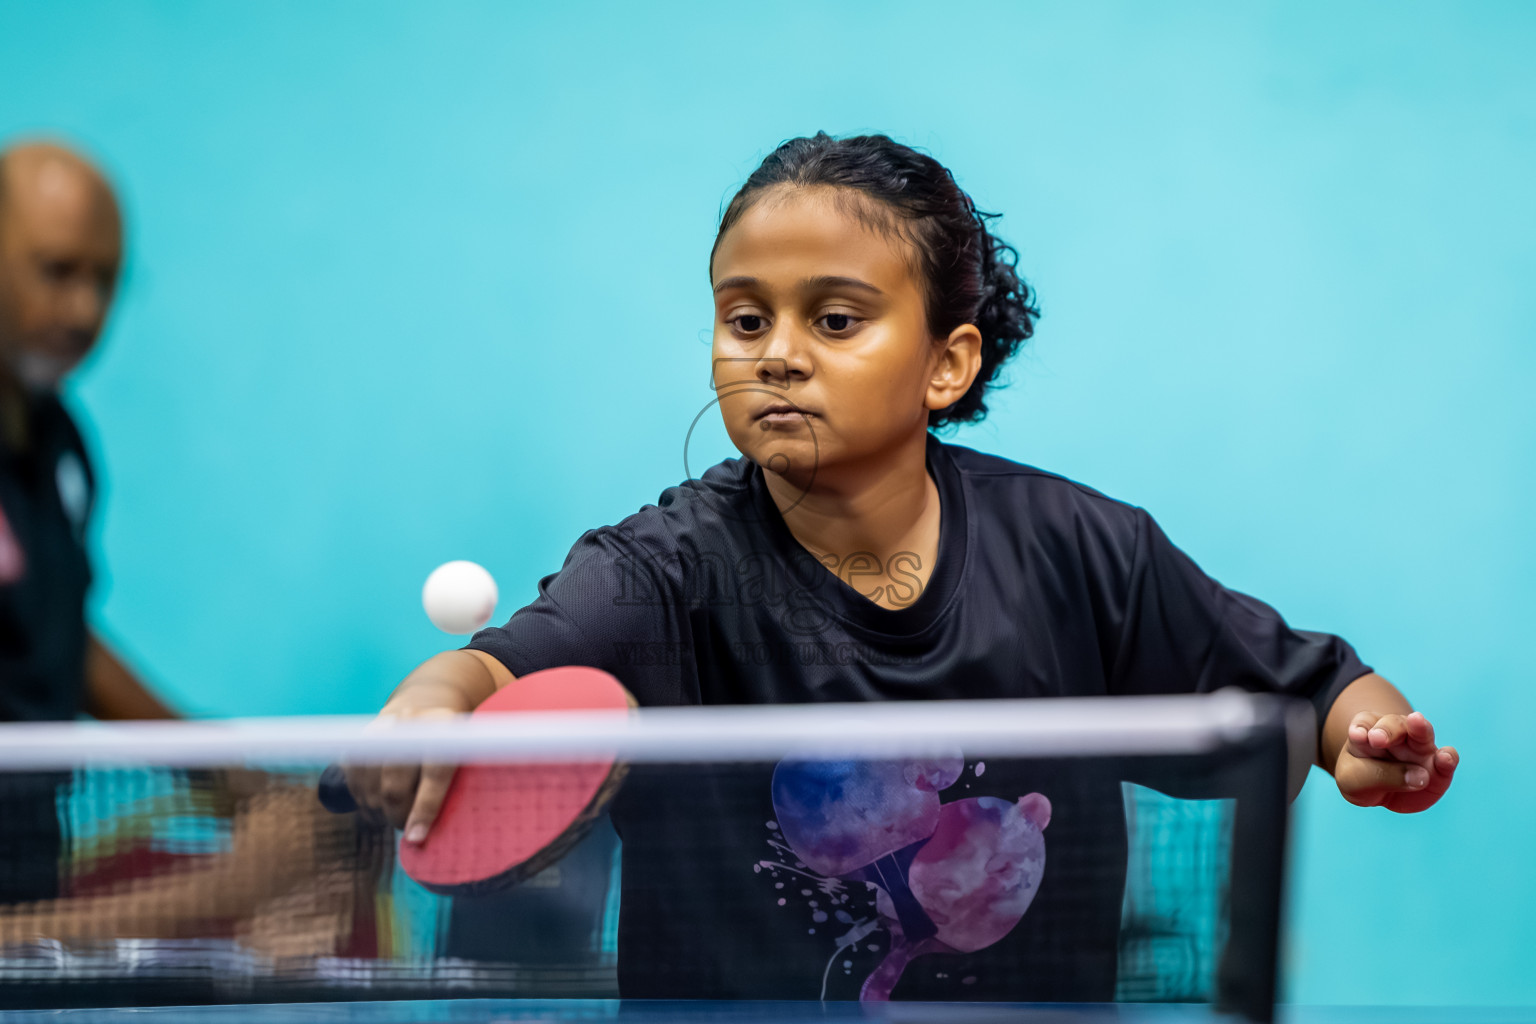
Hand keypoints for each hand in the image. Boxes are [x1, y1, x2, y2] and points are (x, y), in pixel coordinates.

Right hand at [342, 683, 474, 842]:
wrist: (430, 699)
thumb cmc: (456, 740)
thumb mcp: (469, 752)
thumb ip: (460, 783)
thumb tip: (435, 834)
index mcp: (446, 730)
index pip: (434, 774)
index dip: (424, 808)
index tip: (416, 838)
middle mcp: (412, 725)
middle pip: (394, 785)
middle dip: (398, 816)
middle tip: (407, 829)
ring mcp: (383, 728)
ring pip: (369, 786)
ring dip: (377, 811)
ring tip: (391, 818)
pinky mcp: (364, 734)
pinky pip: (353, 775)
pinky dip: (361, 796)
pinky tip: (373, 805)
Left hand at [1334, 710, 1457, 812]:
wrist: (1379, 795)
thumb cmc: (1361, 779)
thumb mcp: (1355, 780)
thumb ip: (1379, 776)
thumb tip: (1419, 778)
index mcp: (1368, 731)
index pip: (1364, 723)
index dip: (1361, 727)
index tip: (1356, 735)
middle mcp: (1396, 735)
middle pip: (1393, 723)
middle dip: (1387, 728)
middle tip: (1377, 738)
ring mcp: (1419, 750)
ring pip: (1422, 733)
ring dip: (1420, 728)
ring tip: (1418, 723)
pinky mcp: (1438, 768)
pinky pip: (1447, 759)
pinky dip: (1448, 758)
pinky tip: (1446, 757)